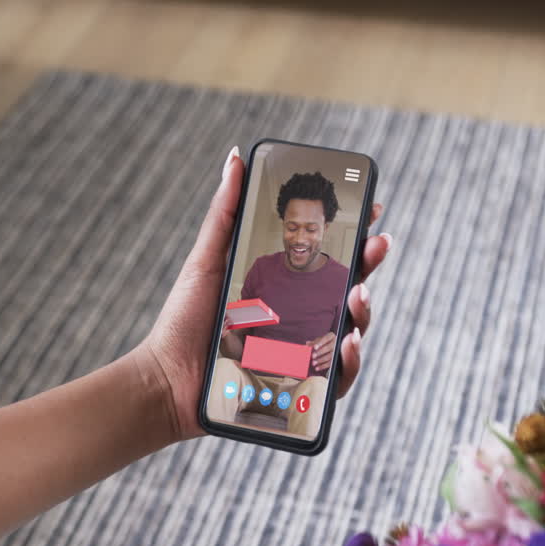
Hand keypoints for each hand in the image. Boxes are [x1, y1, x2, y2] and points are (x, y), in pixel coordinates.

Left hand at [137, 147, 391, 441]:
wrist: (167, 377)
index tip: (371, 209)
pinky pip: (337, 379)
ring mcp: (303, 353)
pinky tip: (346, 343)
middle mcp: (300, 319)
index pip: (329, 259)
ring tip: (357, 295)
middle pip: (350, 290)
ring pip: (352, 332)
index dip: (355, 236)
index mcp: (285, 289)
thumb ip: (226, 212)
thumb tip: (236, 157)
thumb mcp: (208, 259)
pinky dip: (349, 362)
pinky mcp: (300, 388)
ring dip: (364, 311)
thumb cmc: (185, 320)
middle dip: (370, 264)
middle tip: (377, 243)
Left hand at [308, 332, 336, 372]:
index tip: (314, 347)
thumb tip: (307, 344)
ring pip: (329, 356)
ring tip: (313, 363)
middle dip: (320, 352)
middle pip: (328, 348)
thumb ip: (314, 342)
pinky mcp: (336, 358)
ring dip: (321, 360)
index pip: (326, 339)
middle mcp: (336, 343)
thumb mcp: (320, 340)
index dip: (320, 343)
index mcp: (331, 336)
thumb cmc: (326, 342)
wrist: (335, 346)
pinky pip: (330, 363)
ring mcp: (337, 351)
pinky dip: (323, 366)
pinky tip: (317, 368)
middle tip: (312, 356)